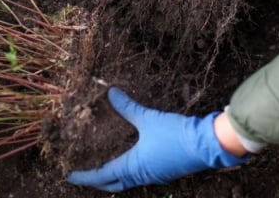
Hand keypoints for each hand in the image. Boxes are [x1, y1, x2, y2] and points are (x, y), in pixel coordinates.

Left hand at [67, 87, 248, 191]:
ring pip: (129, 182)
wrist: (207, 144)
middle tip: (85, 176)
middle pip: (115, 184)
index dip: (86, 176)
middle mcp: (143, 175)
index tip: (71, 176)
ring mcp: (156, 176)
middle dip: (98, 182)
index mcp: (134, 166)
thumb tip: (111, 93)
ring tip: (105, 169)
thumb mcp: (148, 118)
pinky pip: (142, 177)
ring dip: (115, 178)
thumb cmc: (176, 134)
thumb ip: (128, 107)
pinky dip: (130, 173)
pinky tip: (131, 162)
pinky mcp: (166, 172)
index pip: (103, 175)